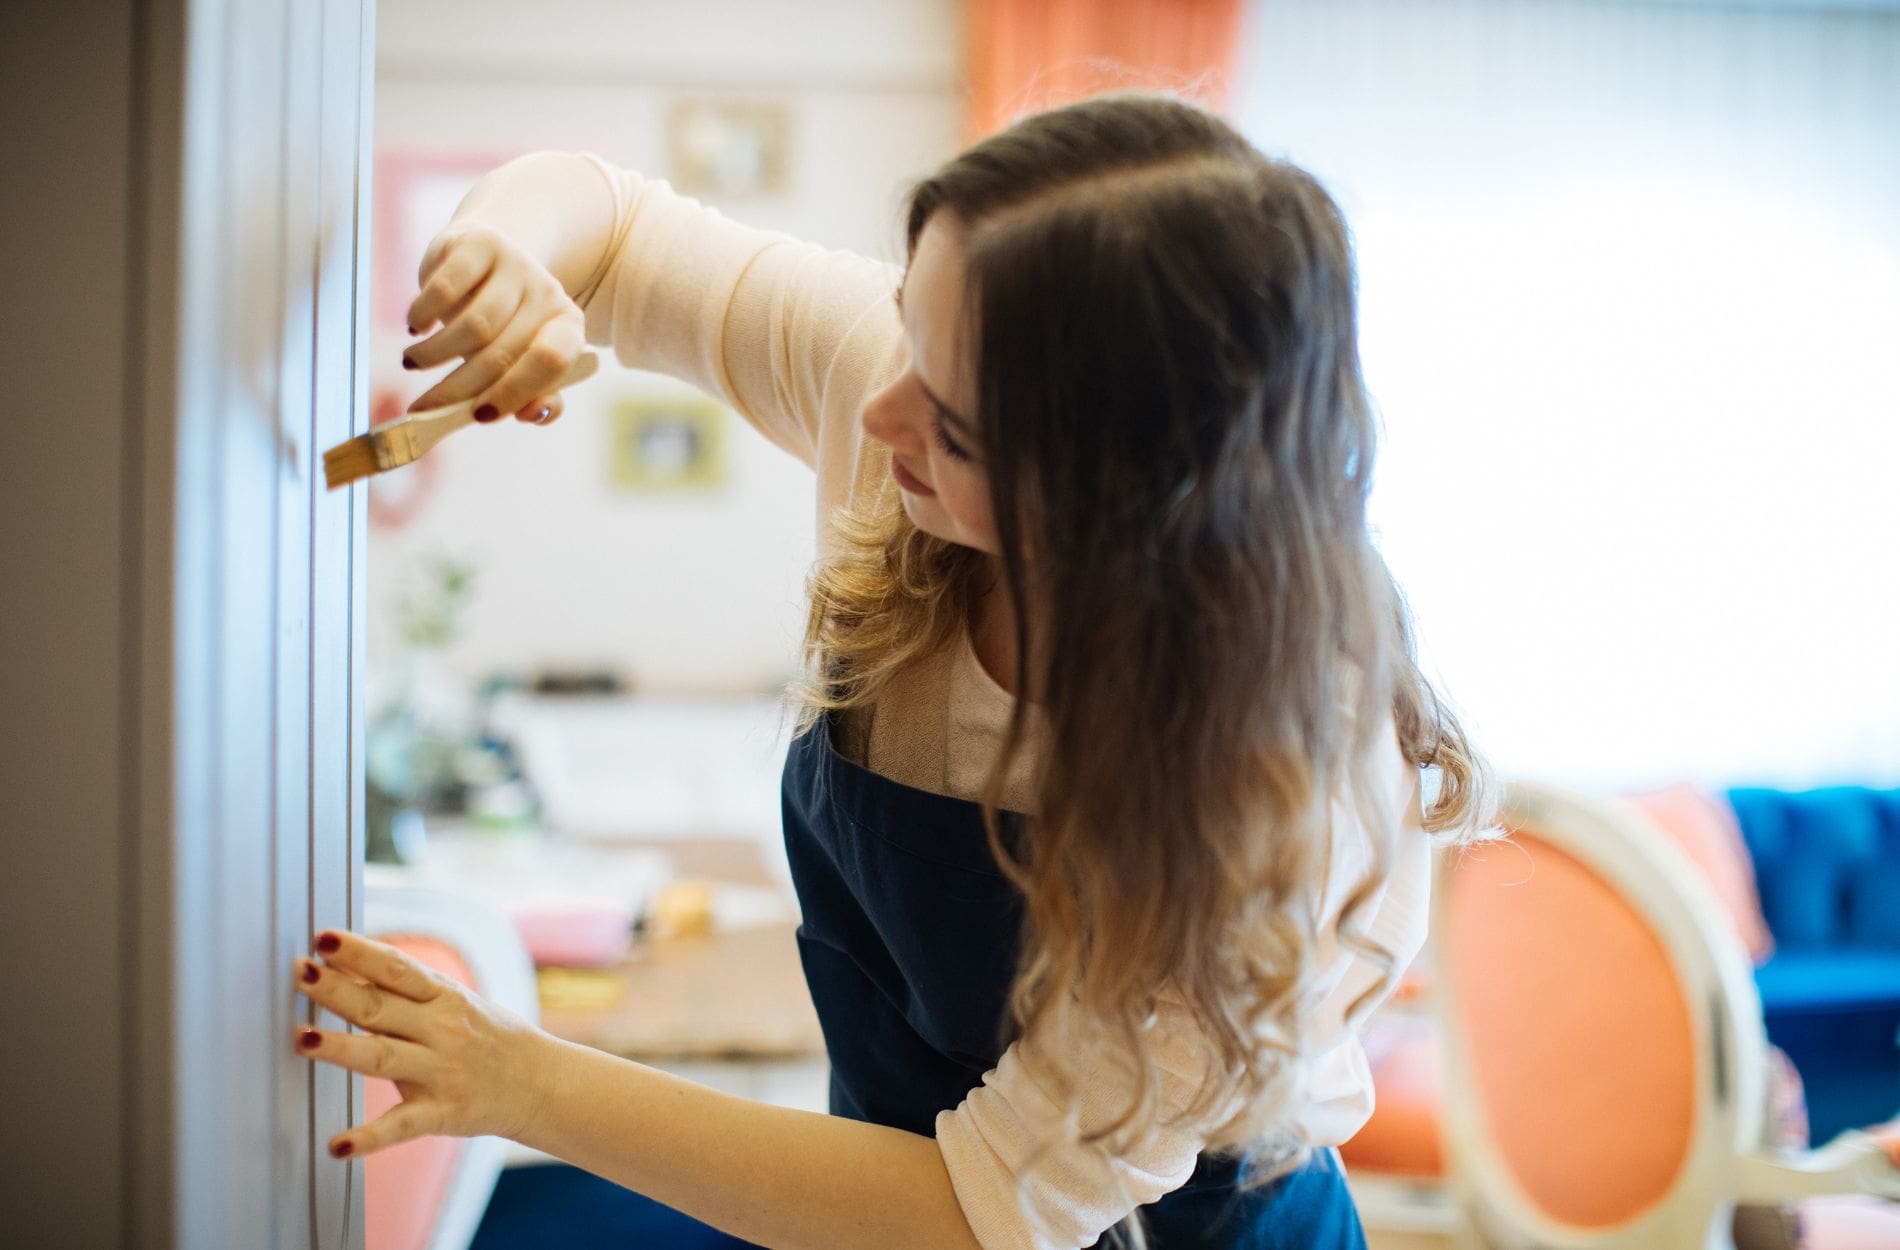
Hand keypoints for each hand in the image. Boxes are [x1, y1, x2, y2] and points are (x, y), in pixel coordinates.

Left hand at [292, 929, 551, 1159]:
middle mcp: (442, 1030)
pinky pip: (401, 1126)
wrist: (541, 1082)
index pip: (397, 969)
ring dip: (343, 1048)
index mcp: (444, 997)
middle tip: (299, 973)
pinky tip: (337, 1146)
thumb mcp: (454, 1002)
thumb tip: (345, 963)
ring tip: (304, 1039)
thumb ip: (404, 990)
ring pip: (383, 1058)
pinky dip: (369, 1138)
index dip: (360, 953)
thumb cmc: (486, 1035)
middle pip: (380, 1008)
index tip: (323, 938)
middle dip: (337, 990)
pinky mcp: (443, 1113)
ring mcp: (442, 1072)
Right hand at [402, 221, 588, 424]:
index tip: (478, 416)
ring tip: (413, 363)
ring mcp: (516, 264)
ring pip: (473, 326)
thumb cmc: (502, 324)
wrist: (486, 256)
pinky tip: (415, 329)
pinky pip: (445, 290)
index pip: (551, 362)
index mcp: (568, 327)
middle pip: (502, 354)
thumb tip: (532, 415)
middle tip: (424, 408)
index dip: (515, 393)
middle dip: (457, 389)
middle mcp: (548, 293)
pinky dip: (424, 316)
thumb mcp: (520, 360)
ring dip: (434, 355)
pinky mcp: (480, 243)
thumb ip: (535, 397)